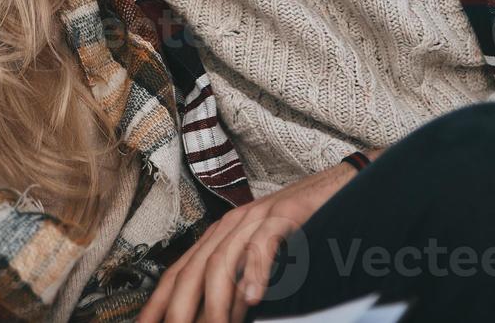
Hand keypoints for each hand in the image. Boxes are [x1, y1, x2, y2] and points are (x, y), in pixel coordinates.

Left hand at [137, 148, 385, 322]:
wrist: (337, 185)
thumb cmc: (298, 229)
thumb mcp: (260, 260)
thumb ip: (238, 286)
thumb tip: (219, 317)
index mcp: (219, 236)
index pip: (178, 273)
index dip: (158, 302)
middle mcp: (229, 226)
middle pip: (192, 271)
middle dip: (179, 309)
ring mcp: (255, 219)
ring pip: (222, 263)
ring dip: (216, 303)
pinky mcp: (283, 216)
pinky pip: (263, 246)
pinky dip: (255, 272)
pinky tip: (253, 299)